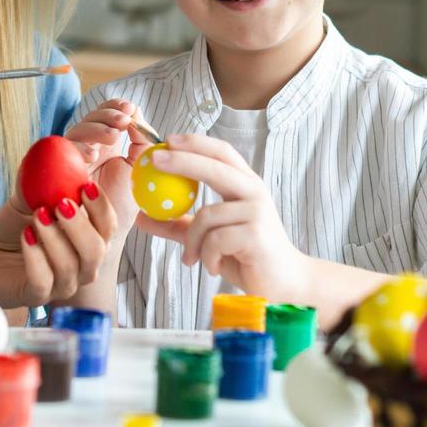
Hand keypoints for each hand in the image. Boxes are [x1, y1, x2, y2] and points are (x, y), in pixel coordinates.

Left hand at [0, 144, 120, 308]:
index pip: (109, 226)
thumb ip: (51, 177)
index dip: (102, 207)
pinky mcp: (36, 295)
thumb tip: (69, 145)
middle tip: (60, 203)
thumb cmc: (21, 227)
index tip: (86, 186)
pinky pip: (43, 281)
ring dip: (54, 237)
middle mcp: (83, 264)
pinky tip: (26, 237)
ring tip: (36, 216)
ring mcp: (62, 283)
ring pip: (71, 267)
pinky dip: (35, 257)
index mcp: (90, 238)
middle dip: (79, 224)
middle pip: (97, 250)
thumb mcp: (35, 196)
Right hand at [63, 98, 153, 232]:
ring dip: (95, 129)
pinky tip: (92, 153)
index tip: (130, 108)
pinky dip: (75, 149)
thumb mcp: (134, 174)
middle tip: (124, 120)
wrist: (87, 240)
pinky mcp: (50, 170)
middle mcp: (82, 148)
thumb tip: (139, 116)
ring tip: (113, 136)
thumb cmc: (109, 210)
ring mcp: (64, 158)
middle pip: (89, 119)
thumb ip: (141, 145)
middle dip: (107, 115)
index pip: (104, 117)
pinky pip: (58, 153)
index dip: (114, 107)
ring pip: (75, 131)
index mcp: (102, 146)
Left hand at [135, 133, 310, 301]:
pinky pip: (214, 240)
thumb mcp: (209, 237)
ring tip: (194, 258)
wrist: (284, 287)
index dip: (196, 142)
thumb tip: (141, 215)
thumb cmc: (247, 257)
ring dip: (193, 241)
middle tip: (154, 160)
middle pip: (215, 168)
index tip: (167, 139)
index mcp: (246, 185)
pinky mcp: (256, 235)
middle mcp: (254, 193)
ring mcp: (257, 213)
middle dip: (183, 160)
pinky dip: (206, 256)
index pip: (222, 153)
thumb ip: (179, 225)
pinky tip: (214, 267)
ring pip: (206, 216)